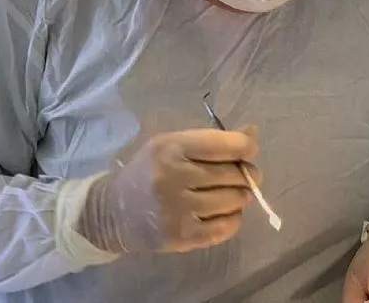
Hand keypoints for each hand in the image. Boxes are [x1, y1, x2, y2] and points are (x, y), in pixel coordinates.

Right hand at [77, 127, 261, 253]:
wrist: (115, 213)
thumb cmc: (149, 173)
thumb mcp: (172, 147)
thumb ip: (212, 141)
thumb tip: (253, 132)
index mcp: (170, 148)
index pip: (223, 144)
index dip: (246, 146)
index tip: (249, 151)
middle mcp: (173, 177)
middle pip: (232, 174)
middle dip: (246, 174)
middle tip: (244, 176)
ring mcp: (178, 209)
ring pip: (233, 201)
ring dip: (241, 197)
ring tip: (233, 194)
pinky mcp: (183, 236)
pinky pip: (226, 227)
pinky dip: (234, 219)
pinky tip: (226, 213)